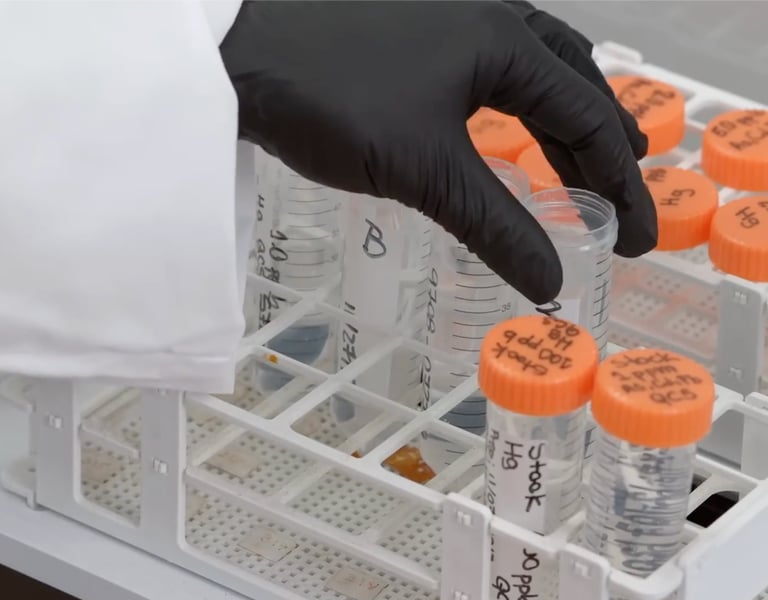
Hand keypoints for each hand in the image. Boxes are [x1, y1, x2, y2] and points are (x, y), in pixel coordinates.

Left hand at [220, 0, 656, 303]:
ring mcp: (447, 15)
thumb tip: (551, 280)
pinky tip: (499, 128)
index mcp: (503, 39)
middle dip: (600, 146)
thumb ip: (495, 223)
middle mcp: (488, 13)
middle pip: (570, 83)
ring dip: (559, 120)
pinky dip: (511, 105)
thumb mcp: (423, 169)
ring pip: (530, 68)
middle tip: (618, 200)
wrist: (233, 46)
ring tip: (574, 166)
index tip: (637, 237)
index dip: (619, 182)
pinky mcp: (412, 28)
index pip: (587, 117)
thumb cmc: (330, 96)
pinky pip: (487, 67)